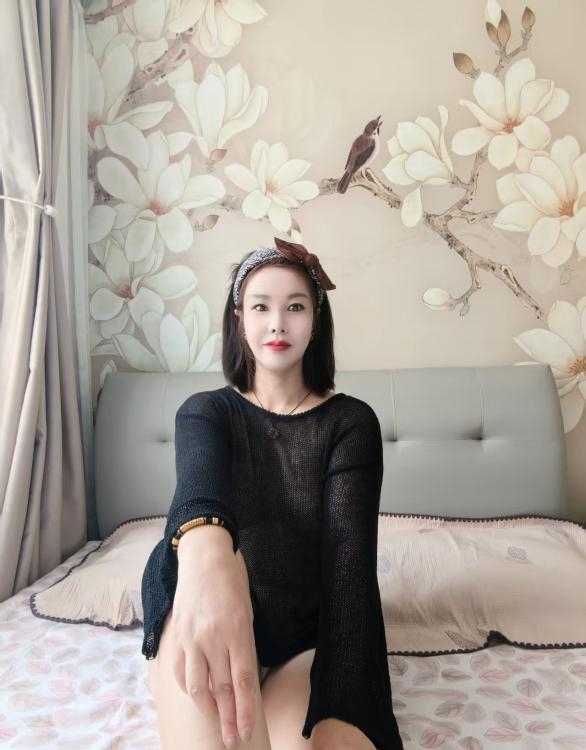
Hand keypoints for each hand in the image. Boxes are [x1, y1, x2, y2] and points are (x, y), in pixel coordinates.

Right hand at [171, 527, 256, 747]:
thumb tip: (242, 678)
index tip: (245, 732)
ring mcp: (192, 639)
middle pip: (221, 690)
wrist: (204, 559)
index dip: (244, 711)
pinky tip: (197, 696)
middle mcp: (213, 639)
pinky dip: (188, 687)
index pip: (242, 682)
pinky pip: (180, 671)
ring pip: (196, 686)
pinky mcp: (177, 636)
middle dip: (227, 719)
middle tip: (232, 740)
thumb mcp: (248, 614)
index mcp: (237, 632)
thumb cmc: (232, 585)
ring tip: (216, 724)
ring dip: (208, 710)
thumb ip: (244, 646)